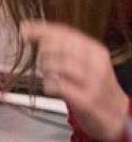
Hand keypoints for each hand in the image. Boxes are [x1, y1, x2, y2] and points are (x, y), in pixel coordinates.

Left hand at [21, 21, 128, 141]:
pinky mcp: (87, 99)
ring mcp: (93, 81)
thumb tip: (34, 32)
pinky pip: (60, 86)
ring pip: (60, 64)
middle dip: (44, 51)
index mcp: (96, 50)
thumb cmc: (93, 85)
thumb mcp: (85, 62)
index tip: (25, 28)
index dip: (42, 29)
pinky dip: (49, 85)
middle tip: (43, 60)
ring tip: (49, 75)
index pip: (66, 32)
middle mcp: (96, 63)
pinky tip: (50, 88)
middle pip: (61, 46)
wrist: (115, 113)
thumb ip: (64, 47)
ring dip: (46, 68)